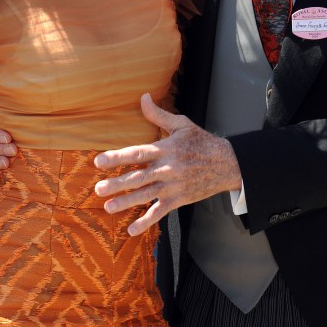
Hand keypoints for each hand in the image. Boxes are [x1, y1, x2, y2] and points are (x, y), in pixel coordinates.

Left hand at [94, 93, 241, 235]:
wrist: (227, 164)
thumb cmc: (201, 142)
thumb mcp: (182, 125)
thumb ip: (158, 115)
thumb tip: (143, 97)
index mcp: (166, 149)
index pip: (138, 153)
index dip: (118, 157)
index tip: (99, 161)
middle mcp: (167, 168)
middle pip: (139, 177)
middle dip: (117, 184)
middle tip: (98, 189)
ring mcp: (173, 186)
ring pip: (146, 195)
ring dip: (126, 203)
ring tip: (108, 207)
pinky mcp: (179, 199)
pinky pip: (160, 212)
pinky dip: (147, 222)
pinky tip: (132, 230)